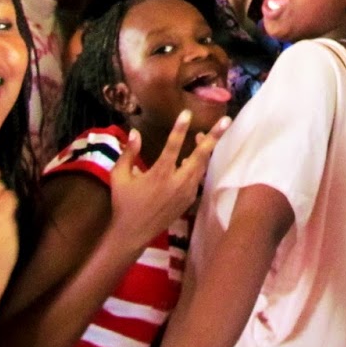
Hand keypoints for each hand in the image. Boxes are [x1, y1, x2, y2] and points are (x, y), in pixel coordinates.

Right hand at [108, 113, 229, 244]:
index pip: (172, 146)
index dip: (180, 128)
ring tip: (209, 134)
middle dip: (214, 137)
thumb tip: (135, 133)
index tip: (187, 113)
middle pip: (200, 156)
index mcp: (159, 175)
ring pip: (202, 166)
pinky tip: (196, 156)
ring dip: (207, 149)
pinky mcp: (189, 200)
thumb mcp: (119, 176)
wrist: (133, 233)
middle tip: (226, 121)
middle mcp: (177, 182)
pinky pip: (198, 178)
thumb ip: (128, 153)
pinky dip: (200, 165)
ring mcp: (186, 192)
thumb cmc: (124, 203)